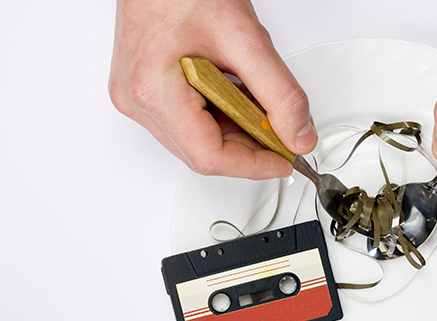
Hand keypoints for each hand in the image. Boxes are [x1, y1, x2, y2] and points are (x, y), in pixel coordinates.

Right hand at [108, 0, 316, 178]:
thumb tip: (299, 135)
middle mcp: (137, 101)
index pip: (209, 156)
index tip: (285, 160)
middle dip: (249, 149)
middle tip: (283, 134)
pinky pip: (189, 123)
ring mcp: (137, 98)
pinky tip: (239, 100)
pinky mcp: (146, 92)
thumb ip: (280, 93)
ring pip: (197, 141)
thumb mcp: (245, 39)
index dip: (254, 165)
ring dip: (236, 134)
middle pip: (203, 153)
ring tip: (261, 109)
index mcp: (153, 91)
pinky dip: (221, 118)